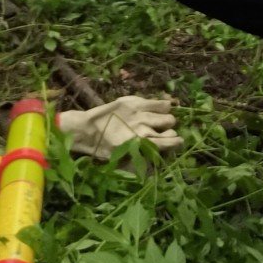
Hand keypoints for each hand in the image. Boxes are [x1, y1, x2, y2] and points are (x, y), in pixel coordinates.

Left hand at [55, 96, 181, 160]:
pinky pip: (158, 102)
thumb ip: (142, 159)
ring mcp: (141, 113)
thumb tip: (159, 159)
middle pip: (171, 125)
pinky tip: (156, 109)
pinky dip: (162, 106)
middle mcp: (144, 128)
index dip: (176, 142)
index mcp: (142, 144)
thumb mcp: (123, 160)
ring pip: (167, 113)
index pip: (171, 141)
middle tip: (161, 131)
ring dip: (165, 118)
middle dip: (168, 129)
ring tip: (158, 120)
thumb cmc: (103, 149)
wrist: (86, 130)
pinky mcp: (135, 102)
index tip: (174, 142)